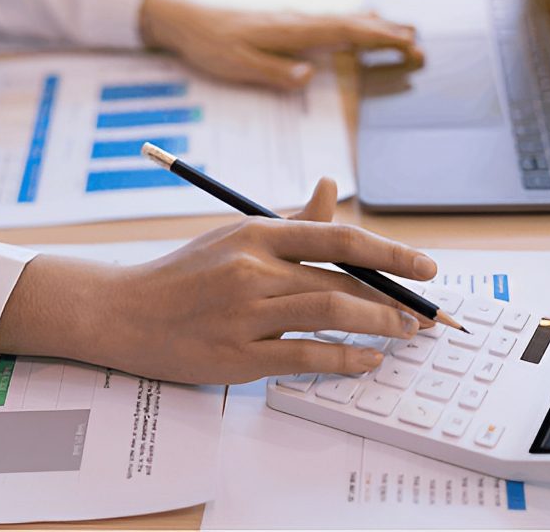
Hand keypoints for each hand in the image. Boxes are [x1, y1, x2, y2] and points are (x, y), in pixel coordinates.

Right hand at [0, 178, 436, 383]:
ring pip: (331, 314)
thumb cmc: (185, 273)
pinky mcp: (236, 355)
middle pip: (342, 279)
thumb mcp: (236, 234)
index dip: (391, 251)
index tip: (426, 266)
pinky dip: (344, 359)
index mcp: (256, 233)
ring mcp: (244, 313)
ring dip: (379, 326)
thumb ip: (291, 221)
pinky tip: (367, 361)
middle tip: (424, 313)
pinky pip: (305, 356)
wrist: (123, 312)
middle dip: (394, 299)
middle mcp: (253, 269)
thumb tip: (333, 188)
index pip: (339, 236)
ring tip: (404, 333)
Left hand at [139, 0, 423, 89]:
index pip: (343, 32)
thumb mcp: (238, 64)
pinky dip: (356, 24)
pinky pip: (332, 22)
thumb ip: (273, 71)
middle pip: (352, 24)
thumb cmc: (212, 44)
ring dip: (376, 28)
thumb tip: (307, 76)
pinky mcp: (289, 24)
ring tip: (406, 33)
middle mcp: (299, 20)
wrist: (189, 20)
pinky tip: (364, 25)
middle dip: (387, 34)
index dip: (376, 38)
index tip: (405, 43)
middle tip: (420, 46)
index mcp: (291, 30)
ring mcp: (296, 20)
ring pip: (345, 20)